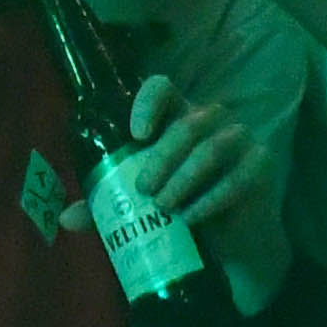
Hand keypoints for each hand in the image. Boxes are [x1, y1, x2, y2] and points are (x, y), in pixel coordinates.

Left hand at [107, 75, 261, 238]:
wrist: (228, 239)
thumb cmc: (180, 207)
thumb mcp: (140, 204)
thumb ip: (107, 205)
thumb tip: (66, 218)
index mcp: (175, 116)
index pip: (162, 88)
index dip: (149, 102)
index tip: (135, 134)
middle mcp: (209, 119)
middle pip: (187, 124)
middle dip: (162, 157)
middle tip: (143, 189)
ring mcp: (239, 139)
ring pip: (212, 147)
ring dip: (184, 178)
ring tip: (164, 206)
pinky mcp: (260, 165)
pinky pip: (238, 177)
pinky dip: (212, 199)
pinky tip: (192, 218)